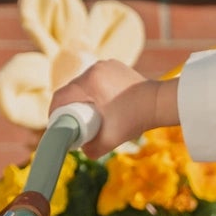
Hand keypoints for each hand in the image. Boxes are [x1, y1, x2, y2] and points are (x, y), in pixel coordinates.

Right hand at [53, 60, 174, 148]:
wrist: (160, 103)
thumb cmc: (136, 118)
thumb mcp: (110, 139)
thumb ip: (92, 150)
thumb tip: (81, 150)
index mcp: (90, 81)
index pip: (61, 96)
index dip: (54, 112)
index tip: (56, 125)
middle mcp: (95, 68)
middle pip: (72, 89)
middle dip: (68, 106)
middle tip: (71, 123)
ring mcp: (106, 65)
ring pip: (83, 83)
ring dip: (81, 97)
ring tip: (84, 114)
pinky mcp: (115, 67)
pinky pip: (96, 79)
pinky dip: (93, 91)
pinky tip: (96, 102)